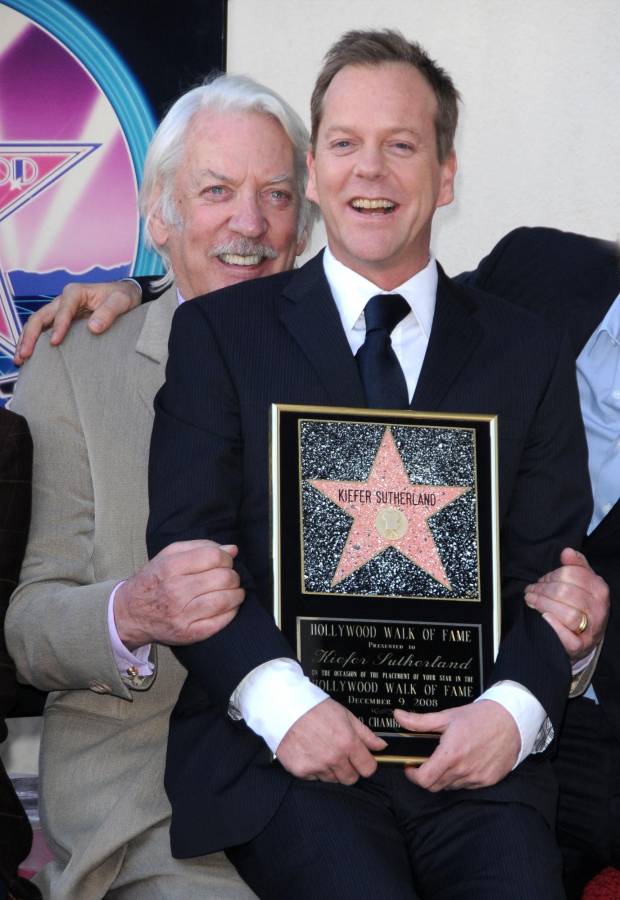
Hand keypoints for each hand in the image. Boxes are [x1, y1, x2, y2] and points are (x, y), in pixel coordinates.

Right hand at [14, 280, 141, 363]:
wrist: (123, 296)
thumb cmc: (122, 297)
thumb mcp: (121, 302)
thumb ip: (109, 313)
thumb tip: (93, 328)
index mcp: (75, 292)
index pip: (63, 309)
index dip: (58, 326)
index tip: (55, 343)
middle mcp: (63, 300)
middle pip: (40, 316)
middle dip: (31, 336)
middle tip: (25, 354)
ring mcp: (59, 311)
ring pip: (37, 324)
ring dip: (26, 341)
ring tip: (20, 360)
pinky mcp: (61, 321)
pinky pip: (43, 331)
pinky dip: (34, 343)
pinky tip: (28, 357)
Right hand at [113, 540, 243, 648]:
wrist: (130, 614)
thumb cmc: (154, 580)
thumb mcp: (169, 555)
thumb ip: (200, 547)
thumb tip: (232, 549)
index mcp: (171, 567)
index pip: (213, 556)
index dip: (226, 557)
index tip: (225, 561)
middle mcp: (175, 591)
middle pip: (223, 578)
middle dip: (233, 575)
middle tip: (230, 577)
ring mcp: (182, 614)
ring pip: (225, 600)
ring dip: (237, 593)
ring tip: (234, 591)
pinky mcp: (189, 633)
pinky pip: (221, 621)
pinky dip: (232, 612)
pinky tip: (229, 606)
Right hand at [275, 697, 386, 783]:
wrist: (284, 706)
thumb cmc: (314, 707)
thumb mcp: (345, 714)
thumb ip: (365, 734)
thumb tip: (381, 746)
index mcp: (348, 742)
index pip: (368, 769)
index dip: (366, 764)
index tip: (361, 759)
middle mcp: (334, 757)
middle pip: (351, 779)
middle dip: (349, 769)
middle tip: (340, 755)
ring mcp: (317, 766)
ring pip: (333, 780)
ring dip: (331, 770)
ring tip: (322, 751)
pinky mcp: (301, 771)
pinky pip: (314, 779)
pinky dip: (314, 770)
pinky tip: (310, 753)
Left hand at [395, 700, 519, 790]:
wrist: (511, 720)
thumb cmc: (478, 717)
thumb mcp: (446, 716)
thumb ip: (419, 721)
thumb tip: (398, 716)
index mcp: (451, 754)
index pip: (425, 780)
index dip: (413, 776)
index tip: (411, 766)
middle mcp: (464, 770)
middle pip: (435, 786)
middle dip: (427, 776)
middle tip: (427, 762)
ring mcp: (477, 778)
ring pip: (451, 786)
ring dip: (444, 777)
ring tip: (447, 758)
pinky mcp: (488, 781)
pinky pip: (467, 786)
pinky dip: (461, 778)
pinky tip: (464, 762)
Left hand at [524, 548, 608, 661]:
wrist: (584, 638)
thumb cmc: (580, 606)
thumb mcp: (582, 583)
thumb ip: (576, 565)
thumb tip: (567, 551)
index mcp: (600, 589)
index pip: (572, 574)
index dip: (551, 575)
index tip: (541, 580)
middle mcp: (599, 609)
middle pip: (566, 592)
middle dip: (543, 590)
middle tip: (530, 592)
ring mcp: (592, 629)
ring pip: (568, 614)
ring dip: (543, 605)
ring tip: (531, 601)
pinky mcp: (580, 646)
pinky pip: (568, 637)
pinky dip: (554, 626)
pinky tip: (544, 618)